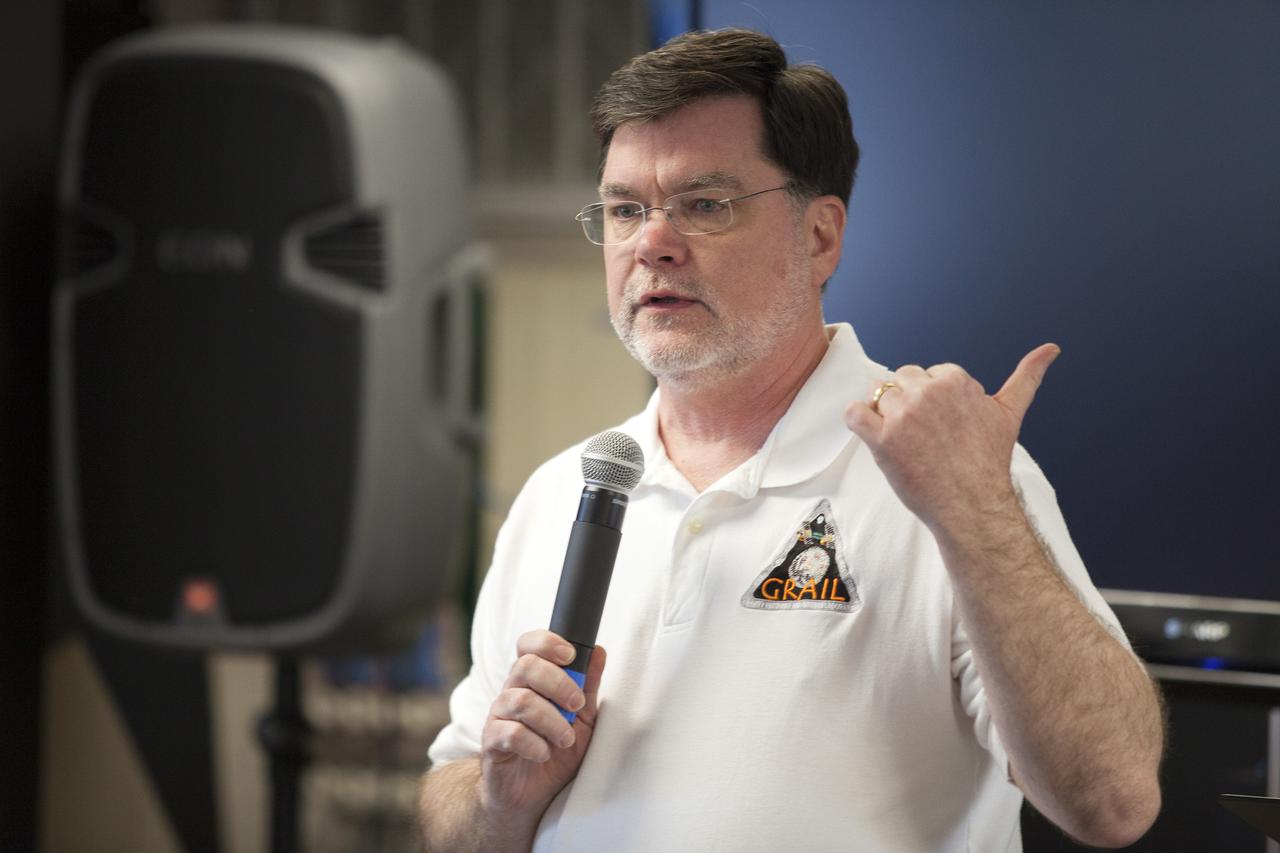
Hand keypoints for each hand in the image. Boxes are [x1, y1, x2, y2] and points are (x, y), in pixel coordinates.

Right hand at [479, 629, 605, 820]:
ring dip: (551, 720)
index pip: (528, 645)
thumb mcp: (582, 719)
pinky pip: (510, 733)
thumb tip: (599, 652)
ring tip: (565, 739)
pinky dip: (534, 743)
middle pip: (525, 666)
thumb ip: (588, 687)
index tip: (570, 656)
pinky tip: (543, 754)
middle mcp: (512, 692)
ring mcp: (499, 717)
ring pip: (520, 700)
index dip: (547, 642)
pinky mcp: (492, 743)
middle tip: (576, 706)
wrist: (533, 796)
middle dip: (558, 683)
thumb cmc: (557, 753)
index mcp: (532, 681)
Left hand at [843, 344, 1060, 533]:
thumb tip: (1052, 348)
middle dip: (907, 402)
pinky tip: (875, 435)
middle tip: (924, 435)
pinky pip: (853, 414)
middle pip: (900, 379)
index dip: (932, 400)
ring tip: (907, 442)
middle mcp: (927, 392)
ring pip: (878, 395)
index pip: (927, 374)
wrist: (972, 505)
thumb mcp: (1009, 412)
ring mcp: (903, 415)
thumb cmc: (989, 461)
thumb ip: (1027, 376)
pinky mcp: (881, 439)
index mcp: (955, 380)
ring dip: (885, 416)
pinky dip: (858, 421)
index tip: (944, 424)